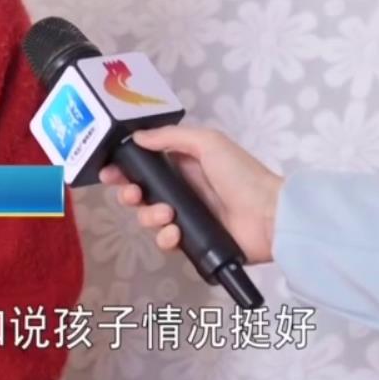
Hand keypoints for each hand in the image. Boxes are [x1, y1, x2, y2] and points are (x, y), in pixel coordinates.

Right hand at [97, 126, 282, 263]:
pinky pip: (167, 242)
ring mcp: (187, 217)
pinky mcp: (193, 242)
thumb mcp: (208, 143)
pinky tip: (175, 233)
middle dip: (130, 193)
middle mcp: (183, 189)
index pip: (146, 165)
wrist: (268, 217)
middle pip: (141, 193)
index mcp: (185, 164)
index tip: (109, 172)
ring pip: (150, 218)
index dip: (125, 168)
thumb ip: (171, 137)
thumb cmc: (240, 175)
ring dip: (149, 216)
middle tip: (132, 195)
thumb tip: (136, 137)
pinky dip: (166, 238)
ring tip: (166, 215)